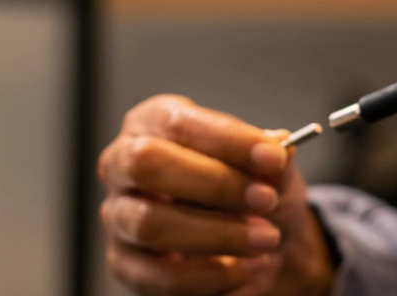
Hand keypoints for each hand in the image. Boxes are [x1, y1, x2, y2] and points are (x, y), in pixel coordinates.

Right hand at [97, 96, 333, 295]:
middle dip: (214, 184)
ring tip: (267, 238)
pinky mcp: (124, 264)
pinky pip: (158, 275)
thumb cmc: (252, 185)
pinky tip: (248, 267)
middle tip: (266, 199)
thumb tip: (279, 145)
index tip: (273, 158)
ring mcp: (118, 216)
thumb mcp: (270, 163)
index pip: (180, 123)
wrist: (258, 236)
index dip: (229, 141)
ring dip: (218, 234)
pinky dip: (210, 274)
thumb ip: (271, 154)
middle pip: (148, 166)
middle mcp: (124, 164)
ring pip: (151, 224)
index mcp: (155, 121)